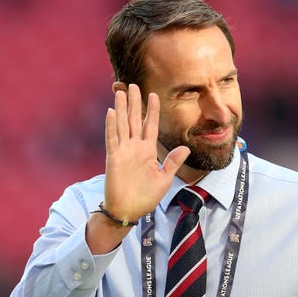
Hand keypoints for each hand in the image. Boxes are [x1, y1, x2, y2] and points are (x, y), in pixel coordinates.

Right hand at [86, 84, 188, 253]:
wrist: (129, 211)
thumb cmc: (146, 197)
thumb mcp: (164, 179)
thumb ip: (173, 162)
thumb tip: (186, 148)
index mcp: (148, 151)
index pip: (150, 125)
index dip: (151, 110)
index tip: (153, 95)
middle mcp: (135, 148)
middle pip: (134, 120)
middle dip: (134, 102)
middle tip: (133, 85)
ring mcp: (123, 151)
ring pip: (122, 125)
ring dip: (121, 108)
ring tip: (120, 92)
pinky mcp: (113, 158)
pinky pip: (112, 139)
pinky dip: (111, 126)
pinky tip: (111, 112)